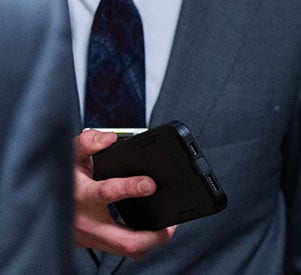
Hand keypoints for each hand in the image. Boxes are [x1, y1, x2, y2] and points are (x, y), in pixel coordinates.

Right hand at [73, 129, 175, 257]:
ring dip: (151, 242)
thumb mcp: (70, 155)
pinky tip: (152, 231)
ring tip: (167, 229)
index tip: (150, 184)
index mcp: (81, 195)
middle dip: (154, 236)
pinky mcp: (96, 244)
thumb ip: (88, 142)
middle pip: (125, 240)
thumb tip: (109, 139)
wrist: (41, 203)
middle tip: (171, 224)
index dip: (131, 188)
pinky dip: (140, 242)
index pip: (106, 193)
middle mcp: (87, 221)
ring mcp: (92, 237)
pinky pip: (121, 249)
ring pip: (126, 250)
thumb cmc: (62, 178)